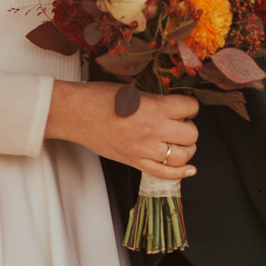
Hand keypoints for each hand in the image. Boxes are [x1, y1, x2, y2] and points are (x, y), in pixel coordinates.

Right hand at [43, 81, 199, 180]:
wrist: (74, 113)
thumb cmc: (97, 98)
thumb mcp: (132, 91)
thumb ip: (155, 101)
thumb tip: (172, 108)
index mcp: (153, 107)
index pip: (190, 108)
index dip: (189, 106)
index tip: (184, 107)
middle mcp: (153, 130)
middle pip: (191, 134)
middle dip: (189, 128)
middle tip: (179, 123)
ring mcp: (144, 150)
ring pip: (183, 156)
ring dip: (186, 149)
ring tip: (178, 142)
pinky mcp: (134, 162)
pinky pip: (165, 174)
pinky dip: (181, 173)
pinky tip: (188, 169)